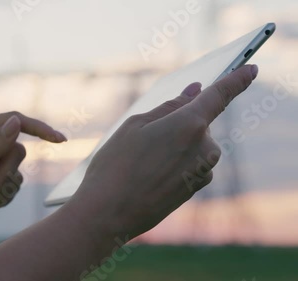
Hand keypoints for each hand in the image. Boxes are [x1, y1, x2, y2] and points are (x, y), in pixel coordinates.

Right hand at [68, 65, 257, 239]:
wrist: (109, 213)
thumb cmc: (116, 165)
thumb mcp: (135, 126)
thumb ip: (169, 107)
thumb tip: (194, 92)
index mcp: (190, 124)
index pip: (220, 94)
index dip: (237, 78)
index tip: (251, 68)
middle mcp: (204, 148)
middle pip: (199, 122)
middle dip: (179, 123)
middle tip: (145, 138)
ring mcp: (202, 171)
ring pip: (193, 145)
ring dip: (174, 145)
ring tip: (142, 160)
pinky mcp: (196, 188)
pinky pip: (190, 164)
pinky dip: (174, 163)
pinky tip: (148, 174)